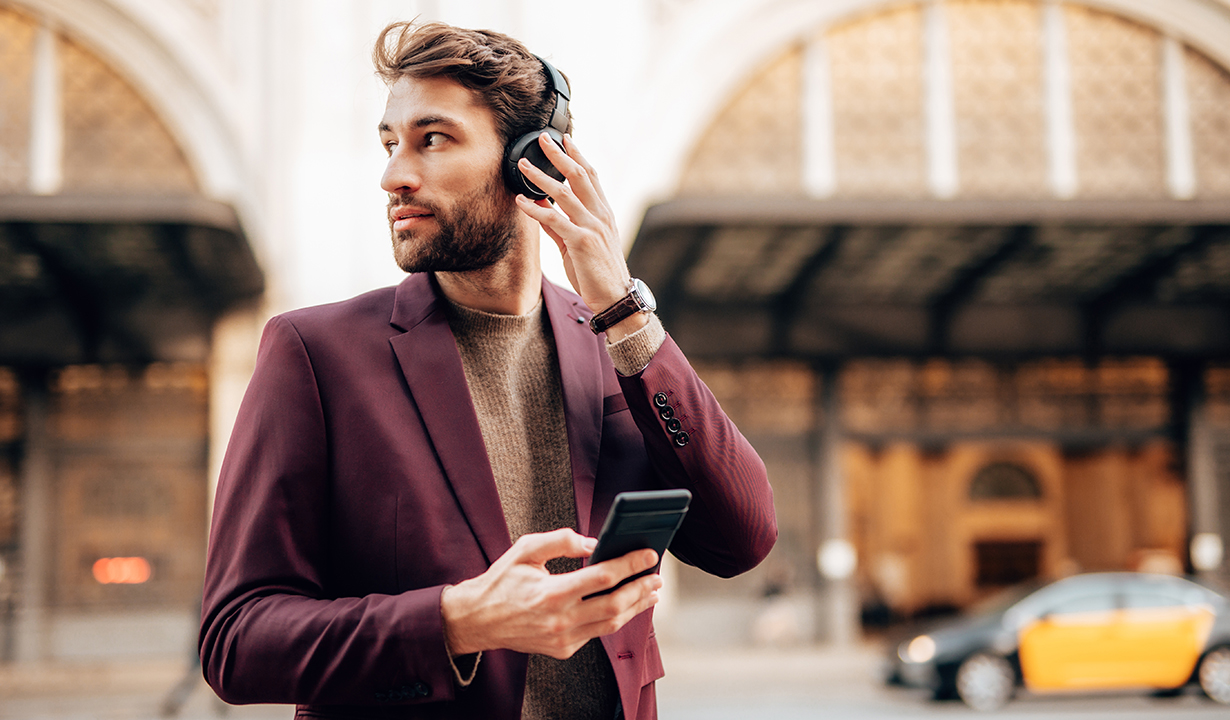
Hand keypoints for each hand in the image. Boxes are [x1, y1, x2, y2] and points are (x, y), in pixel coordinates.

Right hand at [440, 528, 661, 658]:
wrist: (477, 621)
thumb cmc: (501, 582)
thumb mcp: (524, 550)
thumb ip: (559, 541)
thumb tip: (593, 542)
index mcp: (551, 593)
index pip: (602, 577)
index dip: (630, 564)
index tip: (648, 554)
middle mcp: (560, 619)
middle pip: (614, 605)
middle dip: (641, 589)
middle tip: (657, 577)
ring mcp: (563, 638)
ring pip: (610, 624)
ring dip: (635, 607)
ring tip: (651, 593)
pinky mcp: (563, 649)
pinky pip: (596, 633)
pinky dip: (615, 618)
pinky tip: (625, 606)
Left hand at [514, 134, 648, 338]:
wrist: (614, 297)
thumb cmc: (597, 272)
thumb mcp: (577, 244)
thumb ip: (559, 224)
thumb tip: (539, 205)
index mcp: (603, 213)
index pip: (591, 176)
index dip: (577, 155)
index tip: (565, 139)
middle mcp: (600, 215)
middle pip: (579, 176)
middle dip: (560, 155)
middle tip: (543, 138)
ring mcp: (592, 227)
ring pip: (565, 193)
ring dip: (541, 177)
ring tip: (523, 165)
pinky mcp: (582, 241)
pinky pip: (555, 219)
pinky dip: (536, 208)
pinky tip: (522, 201)